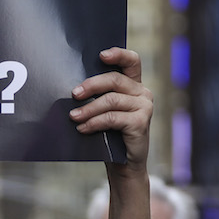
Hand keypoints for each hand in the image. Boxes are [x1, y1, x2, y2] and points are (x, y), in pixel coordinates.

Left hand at [69, 48, 151, 171]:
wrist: (123, 164)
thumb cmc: (110, 134)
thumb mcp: (104, 111)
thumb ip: (98, 96)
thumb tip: (74, 90)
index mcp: (133, 85)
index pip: (131, 61)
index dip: (118, 54)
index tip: (101, 55)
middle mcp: (142, 92)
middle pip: (114, 80)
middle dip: (91, 85)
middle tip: (74, 94)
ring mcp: (144, 107)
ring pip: (111, 100)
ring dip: (88, 109)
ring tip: (73, 117)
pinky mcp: (141, 122)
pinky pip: (112, 118)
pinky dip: (94, 122)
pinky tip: (83, 128)